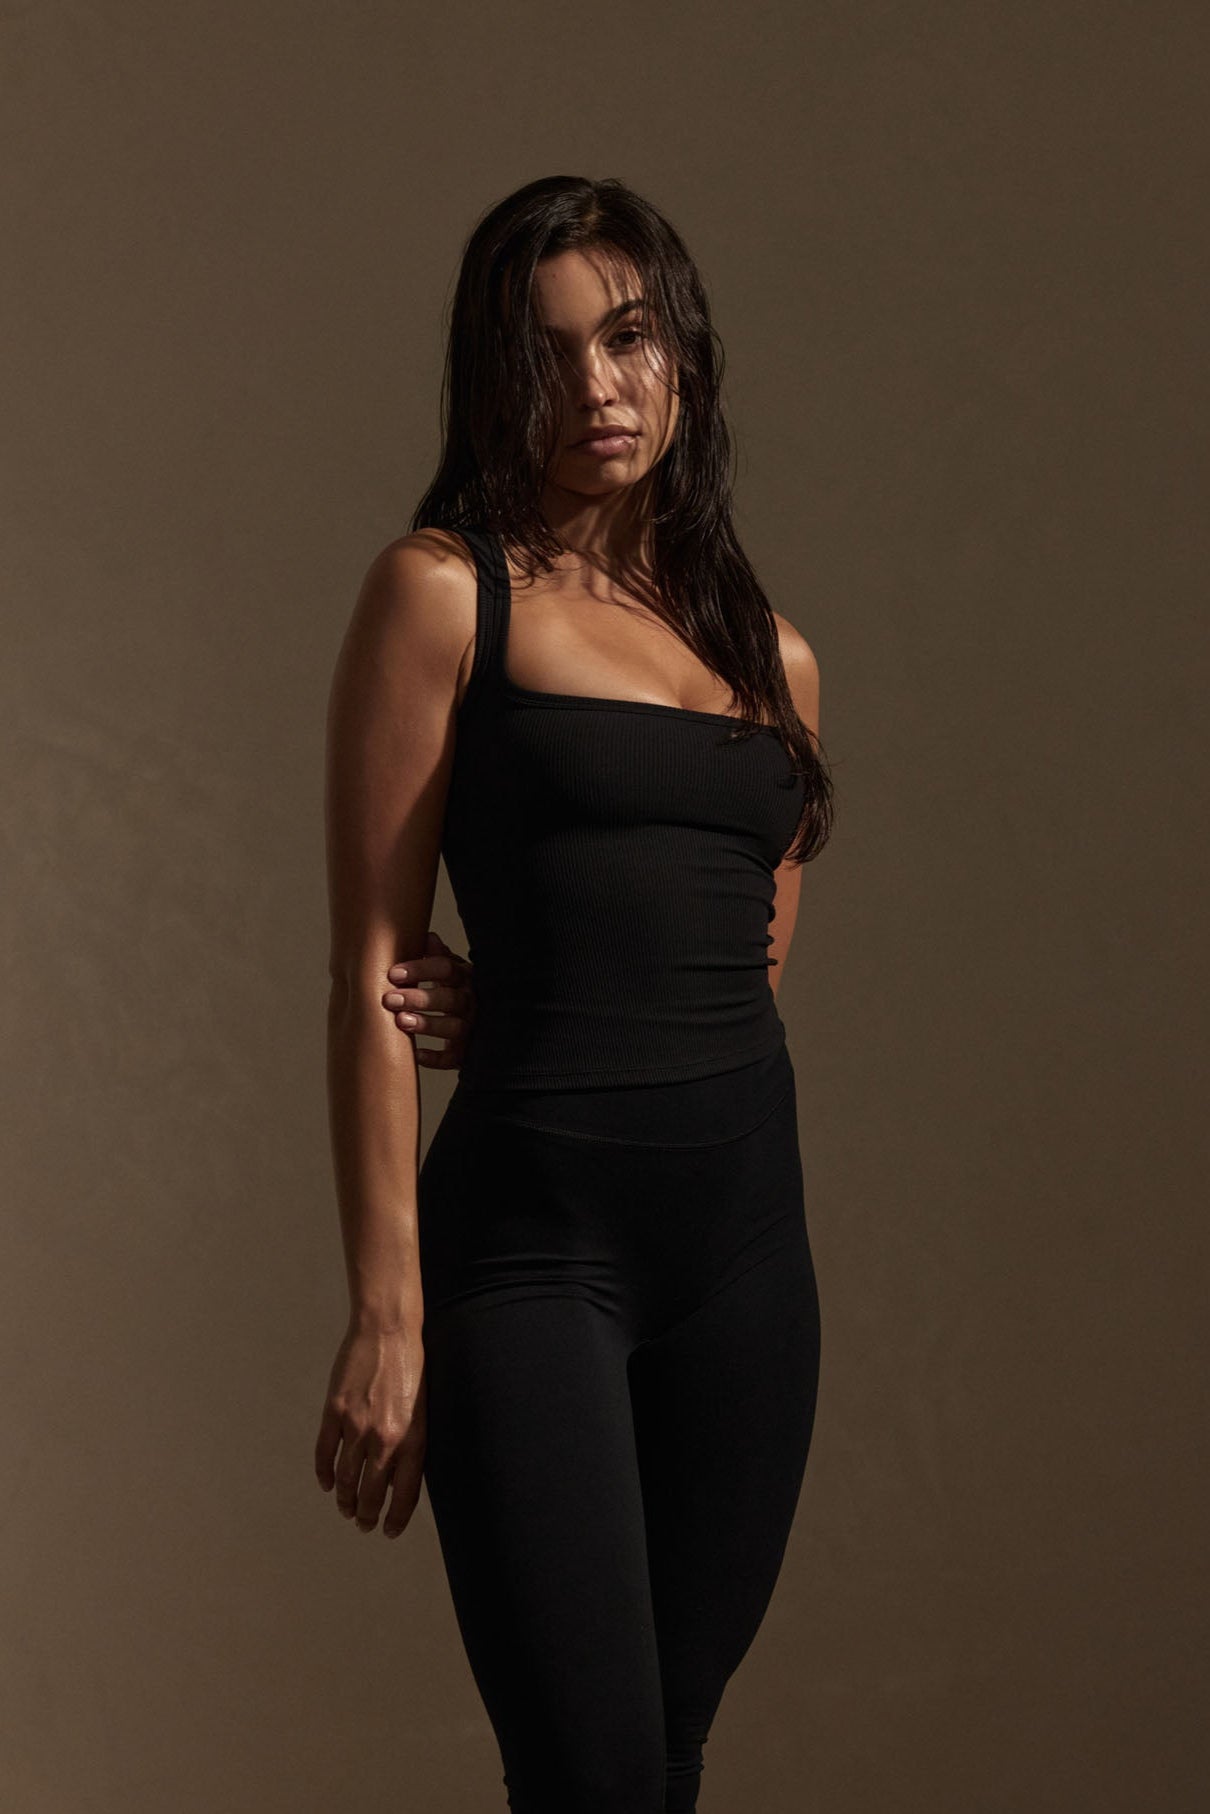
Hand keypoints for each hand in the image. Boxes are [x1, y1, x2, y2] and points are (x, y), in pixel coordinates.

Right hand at [314, 1312, 426, 1538]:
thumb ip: (412, 1442)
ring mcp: (357, 1427)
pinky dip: (324, 1473)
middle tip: (364, 1523)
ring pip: (346, 1478)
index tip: (389, 1530)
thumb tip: (401, 1473)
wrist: (389, 1330)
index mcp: (413, 1440)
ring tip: (346, 1508)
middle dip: (368, 1514)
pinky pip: (325, 1453)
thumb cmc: (412, 1365)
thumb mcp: (424, 1409)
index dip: (395, 1517)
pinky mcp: (335, 1412)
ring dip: (345, 1498)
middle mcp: (385, 1439)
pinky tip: (326, 1483)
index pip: (403, 1494)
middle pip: (372, 1492)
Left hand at [381, 929, 475, 1068]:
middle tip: (389, 999)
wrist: (477, 1026)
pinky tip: (416, 1053)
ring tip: (401, 1022)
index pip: (446, 969)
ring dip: (427, 1024)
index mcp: (465, 978)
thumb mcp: (449, 971)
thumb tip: (427, 936)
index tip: (393, 973)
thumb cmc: (454, 992)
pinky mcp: (465, 1052)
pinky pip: (453, 1057)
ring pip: (454, 1027)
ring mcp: (471, 1027)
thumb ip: (437, 956)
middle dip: (418, 998)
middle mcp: (471, 1002)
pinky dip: (436, 1058)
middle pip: (449, 999)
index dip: (420, 969)